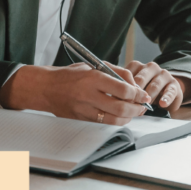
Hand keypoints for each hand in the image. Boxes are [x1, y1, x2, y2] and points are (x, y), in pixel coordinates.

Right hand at [0, 63, 150, 125]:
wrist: (46, 87)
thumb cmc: (72, 74)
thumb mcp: (94, 65)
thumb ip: (116, 72)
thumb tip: (134, 84)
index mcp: (93, 78)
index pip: (123, 90)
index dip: (138, 94)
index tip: (144, 95)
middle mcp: (89, 95)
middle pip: (120, 108)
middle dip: (136, 109)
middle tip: (143, 107)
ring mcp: (84, 110)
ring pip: (113, 120)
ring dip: (128, 118)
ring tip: (134, 113)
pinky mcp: (81, 120)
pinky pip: (103, 124)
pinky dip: (115, 122)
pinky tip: (121, 117)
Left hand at [125, 60, 190, 114]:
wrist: (168, 90)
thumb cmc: (146, 89)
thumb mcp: (135, 86)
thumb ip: (125, 89)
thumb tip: (112, 97)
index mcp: (138, 66)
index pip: (128, 73)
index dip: (123, 88)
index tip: (119, 99)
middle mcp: (151, 67)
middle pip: (141, 79)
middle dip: (134, 94)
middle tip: (129, 107)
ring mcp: (163, 74)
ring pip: (154, 86)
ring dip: (147, 99)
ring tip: (142, 110)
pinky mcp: (174, 84)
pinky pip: (170, 91)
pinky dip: (166, 98)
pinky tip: (162, 104)